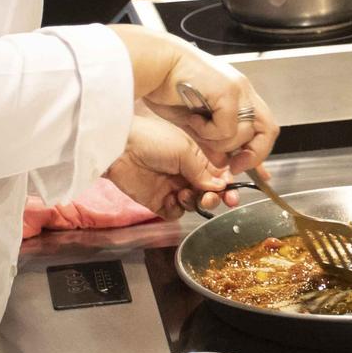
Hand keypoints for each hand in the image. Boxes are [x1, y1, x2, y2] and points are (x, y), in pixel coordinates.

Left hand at [105, 115, 248, 219]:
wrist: (121, 149)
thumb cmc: (154, 140)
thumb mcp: (184, 150)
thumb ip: (202, 170)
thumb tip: (220, 187)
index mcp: (195, 158)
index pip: (216, 176)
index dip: (225, 186)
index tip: (231, 194)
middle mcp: (186, 174)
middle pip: (208, 192)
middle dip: (213, 197)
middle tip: (209, 198)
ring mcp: (172, 188)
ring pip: (193, 204)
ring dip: (194, 201)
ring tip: (184, 193)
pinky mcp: (157, 202)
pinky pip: (175, 212)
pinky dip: (177, 209)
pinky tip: (171, 199)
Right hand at [144, 47, 278, 169]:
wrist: (154, 64)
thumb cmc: (167, 88)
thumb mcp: (195, 123)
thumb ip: (212, 141)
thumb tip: (224, 163)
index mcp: (238, 97)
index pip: (263, 128)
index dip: (257, 151)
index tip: (240, 166)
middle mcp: (243, 91)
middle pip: (268, 129)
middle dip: (253, 153)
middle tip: (233, 165)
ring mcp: (238, 89)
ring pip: (244, 133)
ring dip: (219, 141)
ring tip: (197, 126)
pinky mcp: (228, 90)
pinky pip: (227, 127)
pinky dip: (209, 131)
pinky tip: (193, 117)